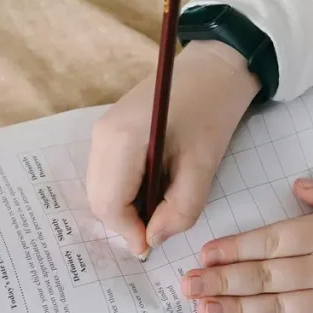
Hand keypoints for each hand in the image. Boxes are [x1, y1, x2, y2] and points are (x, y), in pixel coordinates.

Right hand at [87, 40, 260, 257]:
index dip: (129, 232)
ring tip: (158, 206)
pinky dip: (123, 193)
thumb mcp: (204, 166)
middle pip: (98, 201)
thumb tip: (153, 239)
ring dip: (124, 208)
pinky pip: (105, 177)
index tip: (152, 246)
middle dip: (125, 223)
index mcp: (122, 140)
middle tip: (158, 228)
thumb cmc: (213, 110)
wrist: (214, 67)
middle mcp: (100, 136)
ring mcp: (100, 132)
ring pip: (99, 191)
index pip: (109, 205)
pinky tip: (151, 188)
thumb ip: (180, 209)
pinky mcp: (106, 133)